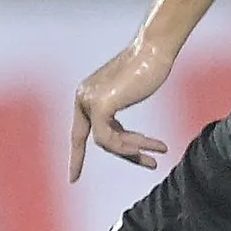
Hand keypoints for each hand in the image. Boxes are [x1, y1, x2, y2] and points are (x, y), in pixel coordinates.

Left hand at [67, 41, 178, 181]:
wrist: (154, 51)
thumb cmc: (147, 69)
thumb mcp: (127, 95)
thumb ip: (115, 115)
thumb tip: (117, 141)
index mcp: (85, 95)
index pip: (79, 133)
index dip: (77, 157)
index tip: (73, 179)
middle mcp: (83, 97)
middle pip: (98, 139)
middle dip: (125, 153)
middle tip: (149, 164)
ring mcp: (89, 101)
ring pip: (106, 142)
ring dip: (133, 150)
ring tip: (158, 154)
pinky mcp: (100, 106)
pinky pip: (109, 139)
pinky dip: (128, 146)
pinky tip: (148, 147)